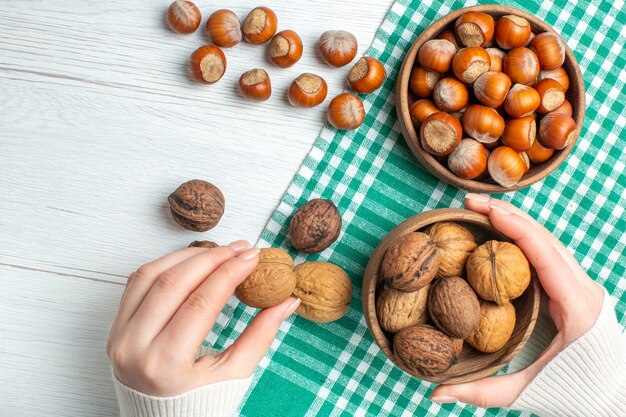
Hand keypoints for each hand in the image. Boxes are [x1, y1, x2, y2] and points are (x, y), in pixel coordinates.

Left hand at [106, 241, 299, 395]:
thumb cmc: (199, 404)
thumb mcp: (234, 375)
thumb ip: (261, 335)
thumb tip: (289, 300)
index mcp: (166, 365)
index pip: (201, 303)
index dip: (230, 273)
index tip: (253, 256)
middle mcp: (135, 348)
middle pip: (173, 283)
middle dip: (212, 258)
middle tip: (240, 248)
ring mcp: (119, 337)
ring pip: (151, 275)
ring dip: (187, 256)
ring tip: (219, 251)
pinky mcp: (115, 328)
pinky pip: (137, 283)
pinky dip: (165, 265)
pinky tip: (191, 260)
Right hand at [431, 194, 604, 407]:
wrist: (615, 399)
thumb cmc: (577, 393)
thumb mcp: (528, 391)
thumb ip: (482, 391)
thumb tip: (435, 392)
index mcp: (577, 306)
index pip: (543, 252)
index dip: (513, 226)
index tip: (484, 210)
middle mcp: (583, 288)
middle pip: (544, 238)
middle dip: (506, 215)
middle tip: (469, 203)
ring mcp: (581, 286)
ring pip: (548, 241)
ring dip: (515, 221)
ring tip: (480, 210)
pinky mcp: (575, 289)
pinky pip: (548, 253)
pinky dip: (523, 237)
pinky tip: (500, 231)